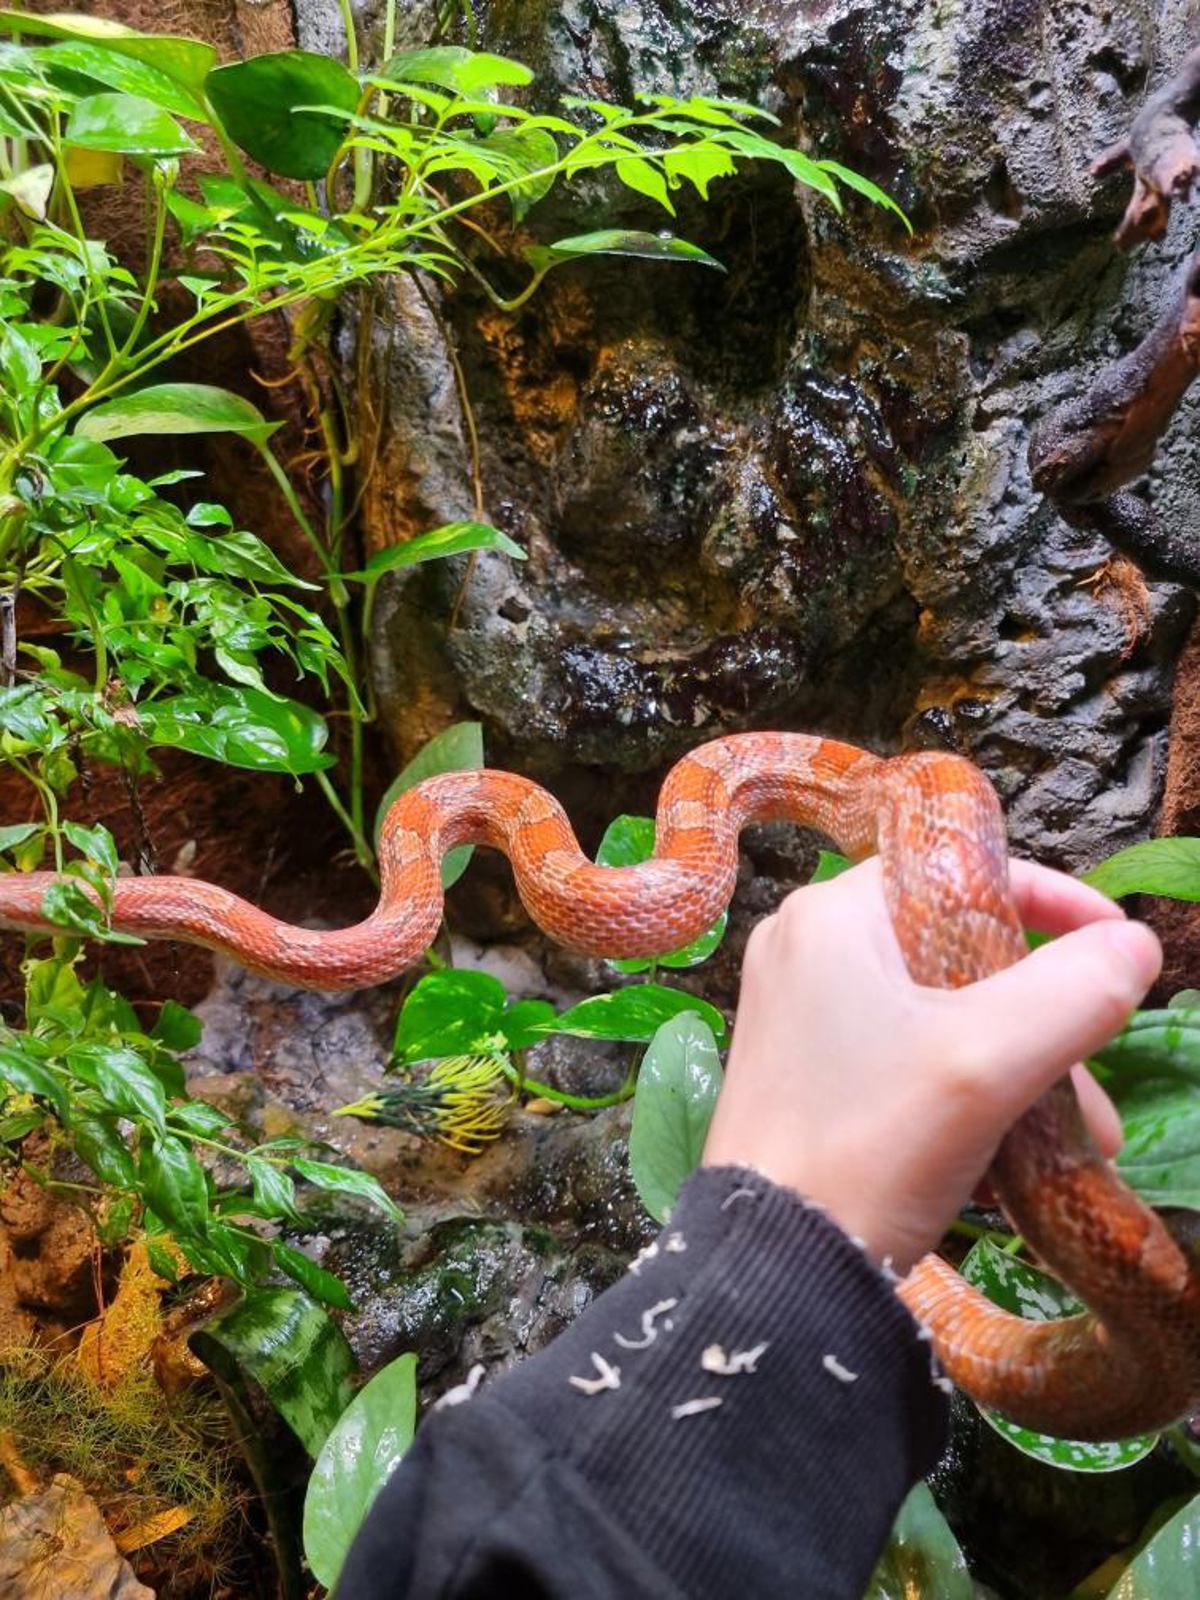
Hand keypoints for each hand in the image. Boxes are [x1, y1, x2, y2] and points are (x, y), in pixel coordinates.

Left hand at [702, 858, 1160, 1271]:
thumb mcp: (987, 1060)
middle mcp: (808, 950)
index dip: (1048, 899)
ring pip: (941, 1011)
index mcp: (832, 917)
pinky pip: (908, 1055)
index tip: (1115, 942)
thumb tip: (1136, 943)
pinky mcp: (807, 1074)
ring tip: (1084, 1138)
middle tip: (1096, 1082)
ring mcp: (802, 1014)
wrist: (772, 1271)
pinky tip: (1021, 1148)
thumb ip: (1073, 991)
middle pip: (957, 947)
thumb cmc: (871, 1144)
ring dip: (1020, 1063)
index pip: (957, 870)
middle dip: (1043, 1014)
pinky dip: (970, 1087)